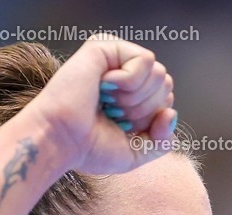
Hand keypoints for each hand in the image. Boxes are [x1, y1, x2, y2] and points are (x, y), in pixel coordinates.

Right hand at [25, 34, 176, 174]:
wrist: (61, 141)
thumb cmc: (89, 147)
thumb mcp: (136, 151)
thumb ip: (162, 139)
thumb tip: (170, 113)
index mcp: (130, 94)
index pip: (166, 99)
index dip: (150, 120)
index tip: (120, 127)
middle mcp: (123, 73)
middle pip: (166, 84)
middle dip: (144, 110)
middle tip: (112, 114)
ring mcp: (115, 59)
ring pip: (159, 74)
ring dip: (135, 99)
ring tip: (106, 102)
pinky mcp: (106, 46)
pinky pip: (146, 61)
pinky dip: (129, 83)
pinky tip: (104, 87)